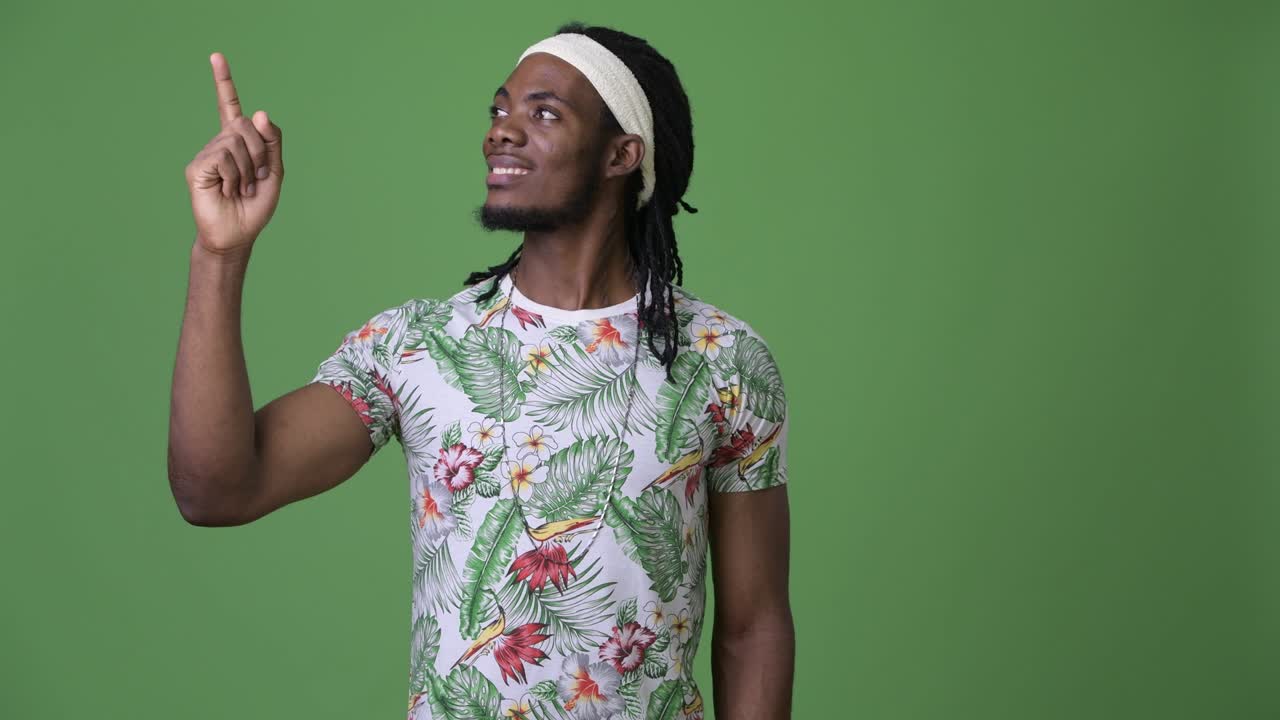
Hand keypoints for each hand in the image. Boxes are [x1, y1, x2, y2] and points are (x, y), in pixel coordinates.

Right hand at [184, 52, 284, 254]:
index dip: (223, 82)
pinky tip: (227, 190)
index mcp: (238, 143)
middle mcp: (219, 143)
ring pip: (236, 142)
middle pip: (245, 126)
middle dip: (260, 154)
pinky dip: (234, 177)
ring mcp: (206, 154)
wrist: (238, 235)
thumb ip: (272, 142)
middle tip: (255, 181)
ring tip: (241, 189)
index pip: (229, 107)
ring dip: (248, 171)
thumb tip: (259, 112)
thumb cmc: (255, 206)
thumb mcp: (274, 173)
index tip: (216, 56)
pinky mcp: (197, 168)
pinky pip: (223, 157)